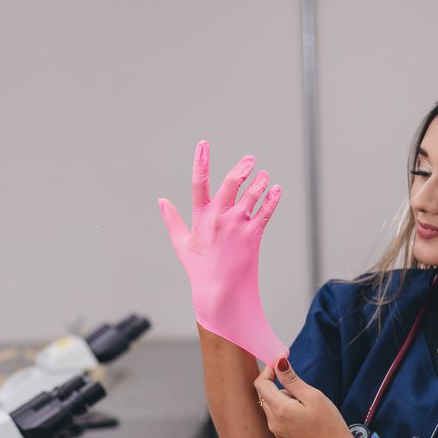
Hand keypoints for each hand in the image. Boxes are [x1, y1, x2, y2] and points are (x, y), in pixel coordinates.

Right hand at [159, 140, 287, 363]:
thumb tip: (161, 201)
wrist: (220, 294)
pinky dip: (273, 198)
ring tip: (264, 176)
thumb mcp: (180, 244)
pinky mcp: (253, 235)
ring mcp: (237, 225)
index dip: (201, 161)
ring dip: (260, 182)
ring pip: (252, 194)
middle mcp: (219, 218)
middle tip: (250, 160)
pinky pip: (266, 210)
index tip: (203, 144)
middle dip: (242, 168)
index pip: (199, 183)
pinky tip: (276, 189)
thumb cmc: (199, 270)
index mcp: (200, 218)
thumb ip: (171, 220)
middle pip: (231, 183)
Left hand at [253, 358, 359, 437]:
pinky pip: (277, 420)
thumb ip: (291, 379)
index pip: (261, 384)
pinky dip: (286, 413)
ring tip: (307, 408)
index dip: (268, 370)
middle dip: (280, 387)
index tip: (280, 363)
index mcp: (279, 410)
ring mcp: (276, 433)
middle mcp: (273, 423)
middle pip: (266, 395)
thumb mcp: (313, 396)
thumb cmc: (330, 424)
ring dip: (284, 401)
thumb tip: (278, 363)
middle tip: (302, 392)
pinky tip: (305, 419)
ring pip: (272, 407)